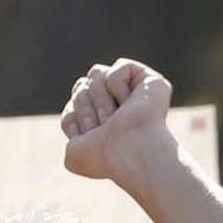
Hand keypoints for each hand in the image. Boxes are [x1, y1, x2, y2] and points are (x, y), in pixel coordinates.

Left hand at [61, 58, 172, 184]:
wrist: (129, 151)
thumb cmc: (103, 156)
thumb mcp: (74, 153)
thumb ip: (70, 129)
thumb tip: (80, 108)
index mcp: (102, 127)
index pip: (72, 108)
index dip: (75, 118)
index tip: (88, 136)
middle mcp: (118, 110)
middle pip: (81, 87)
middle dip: (86, 106)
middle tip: (105, 125)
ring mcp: (135, 96)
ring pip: (97, 73)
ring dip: (100, 97)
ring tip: (116, 116)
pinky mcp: (151, 82)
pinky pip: (120, 65)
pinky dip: (117, 83)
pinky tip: (130, 102)